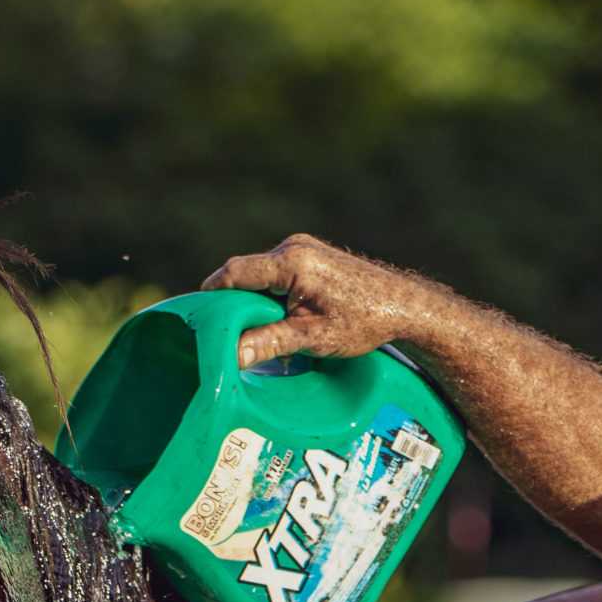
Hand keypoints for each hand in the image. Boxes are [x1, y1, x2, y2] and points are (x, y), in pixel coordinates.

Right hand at [201, 235, 443, 369]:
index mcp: (292, 261)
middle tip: (222, 334)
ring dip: (253, 302)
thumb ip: (271, 342)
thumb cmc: (365, 321)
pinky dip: (269, 296)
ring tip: (251, 333)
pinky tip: (275, 321)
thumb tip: (233, 355)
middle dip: (233, 304)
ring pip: (260, 276)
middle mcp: (294, 247)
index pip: (234, 274)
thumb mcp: (315, 338)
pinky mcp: (311, 255)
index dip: (211, 296)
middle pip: (244, 274)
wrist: (405, 306)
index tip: (196, 318)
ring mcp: (303, 248)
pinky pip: (275, 274)